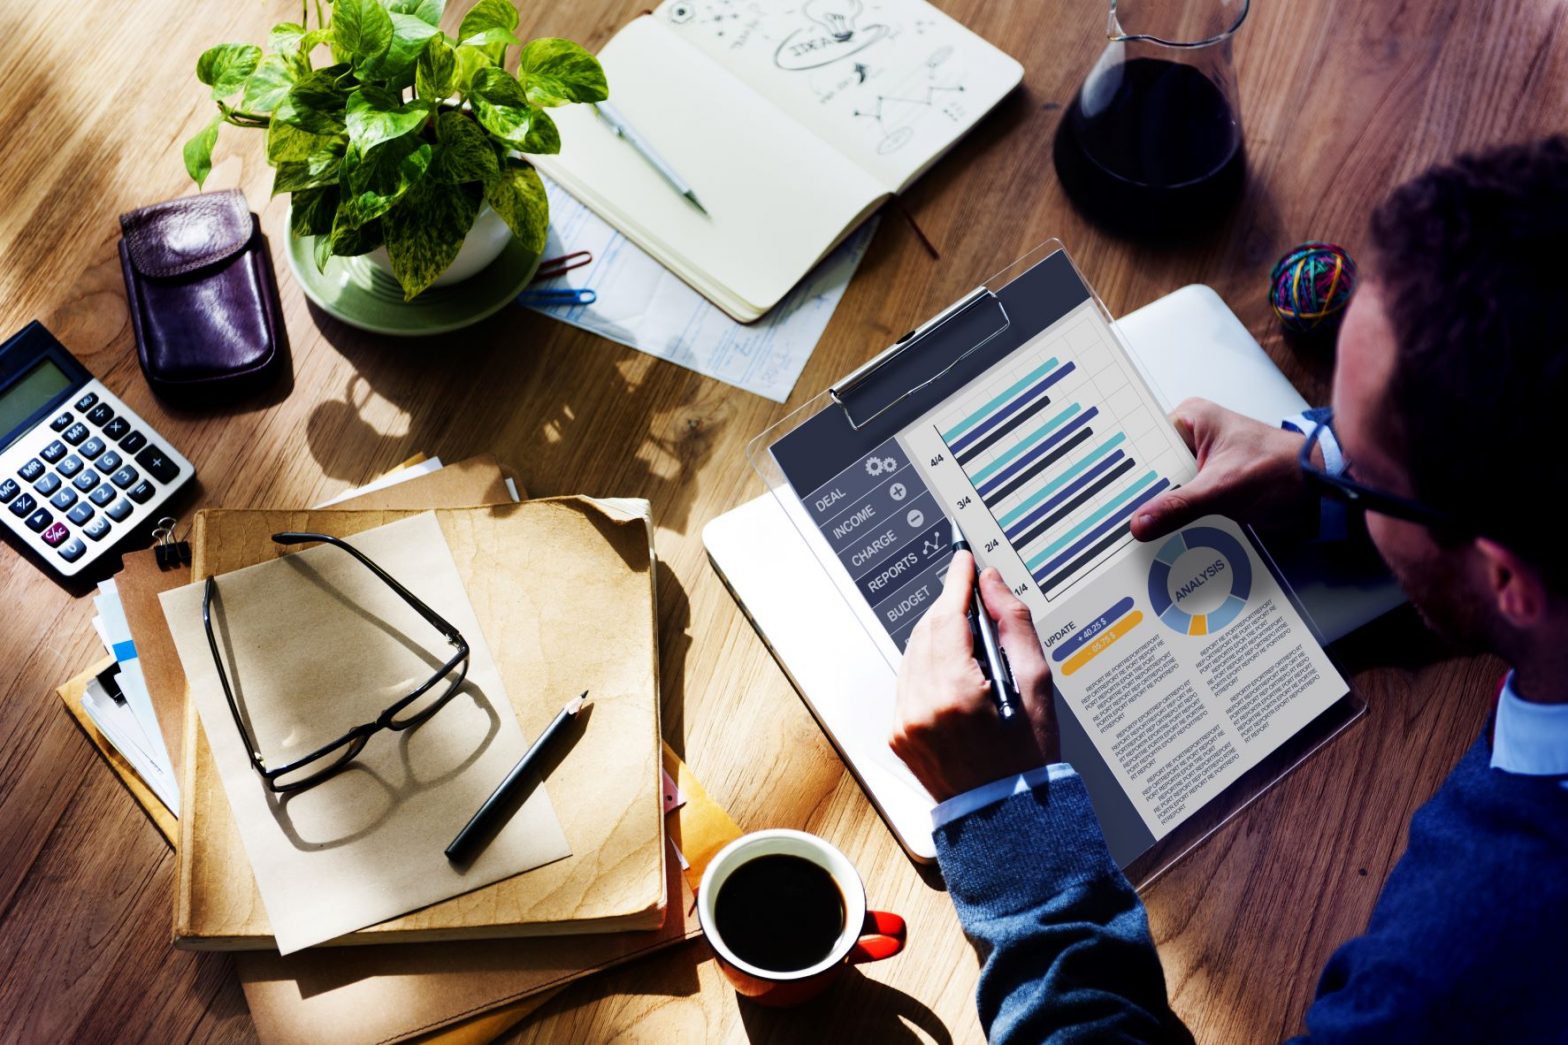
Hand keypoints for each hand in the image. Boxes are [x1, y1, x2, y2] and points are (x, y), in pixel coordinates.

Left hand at [890, 551, 1058, 802]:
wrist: (1007, 816)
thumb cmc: (1029, 757)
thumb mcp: (1036, 686)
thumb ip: (1013, 626)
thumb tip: (992, 584)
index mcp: (955, 694)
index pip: (948, 617)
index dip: (957, 582)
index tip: (964, 560)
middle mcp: (921, 707)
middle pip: (928, 630)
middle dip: (950, 608)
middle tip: (976, 598)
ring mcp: (904, 723)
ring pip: (913, 653)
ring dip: (938, 636)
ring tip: (972, 642)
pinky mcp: (898, 734)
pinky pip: (907, 681)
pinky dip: (927, 666)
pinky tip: (955, 671)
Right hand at [1129, 397, 1318, 542]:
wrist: (1319, 495)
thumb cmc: (1284, 469)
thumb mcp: (1224, 488)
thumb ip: (1180, 506)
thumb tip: (1141, 522)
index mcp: (1190, 420)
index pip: (1142, 441)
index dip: (1121, 466)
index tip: (1102, 491)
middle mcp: (1189, 439)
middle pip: (1147, 468)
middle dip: (1135, 493)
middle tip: (1110, 516)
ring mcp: (1196, 465)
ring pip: (1160, 490)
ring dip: (1153, 510)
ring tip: (1126, 529)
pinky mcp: (1204, 489)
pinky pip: (1176, 505)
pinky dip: (1169, 520)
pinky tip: (1154, 533)